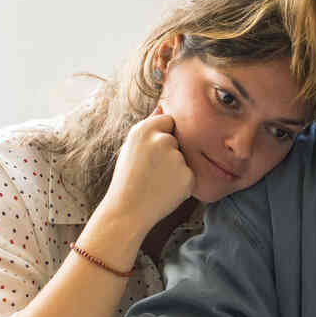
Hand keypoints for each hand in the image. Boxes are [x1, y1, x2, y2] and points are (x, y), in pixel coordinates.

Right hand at [104, 111, 194, 228]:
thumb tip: (163, 105)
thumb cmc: (127, 178)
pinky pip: (189, 173)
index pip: (168, 120)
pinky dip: (181, 182)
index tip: (152, 151)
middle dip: (169, 152)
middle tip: (150, 171)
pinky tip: (164, 190)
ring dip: (175, 168)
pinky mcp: (188, 175)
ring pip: (183, 157)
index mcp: (144, 130)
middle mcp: (162, 140)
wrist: (127, 211)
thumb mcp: (131, 147)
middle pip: (176, 139)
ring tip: (156, 181)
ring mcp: (176, 158)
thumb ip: (149, 126)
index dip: (162, 135)